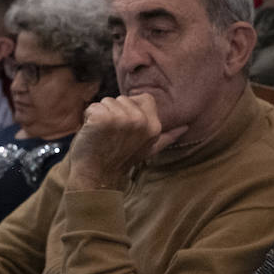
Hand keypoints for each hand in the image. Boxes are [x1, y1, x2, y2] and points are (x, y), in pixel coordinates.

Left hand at [66, 94, 187, 191]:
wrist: (96, 176)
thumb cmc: (120, 160)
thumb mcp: (149, 148)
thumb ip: (167, 137)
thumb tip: (185, 127)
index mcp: (154, 126)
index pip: (144, 98)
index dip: (131, 109)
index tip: (125, 129)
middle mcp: (141, 121)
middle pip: (122, 98)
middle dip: (113, 112)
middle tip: (112, 135)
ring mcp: (122, 119)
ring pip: (106, 101)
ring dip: (100, 115)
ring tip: (102, 136)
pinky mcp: (103, 119)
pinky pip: (92, 107)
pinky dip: (88, 118)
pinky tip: (92, 134)